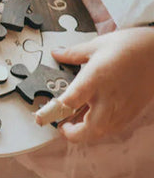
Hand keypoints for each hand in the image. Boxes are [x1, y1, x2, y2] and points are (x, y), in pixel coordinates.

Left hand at [52, 27, 153, 142]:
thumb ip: (73, 53)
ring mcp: (122, 107)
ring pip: (102, 131)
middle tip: (62, 126)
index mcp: (95, 78)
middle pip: (88, 128)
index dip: (56, 109)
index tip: (44, 114)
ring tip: (75, 122)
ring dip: (86, 132)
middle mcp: (108, 97)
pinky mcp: (132, 111)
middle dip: (72, 133)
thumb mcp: (96, 45)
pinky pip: (114, 127)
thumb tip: (57, 54)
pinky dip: (101, 127)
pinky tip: (94, 117)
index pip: (71, 101)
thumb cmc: (129, 46)